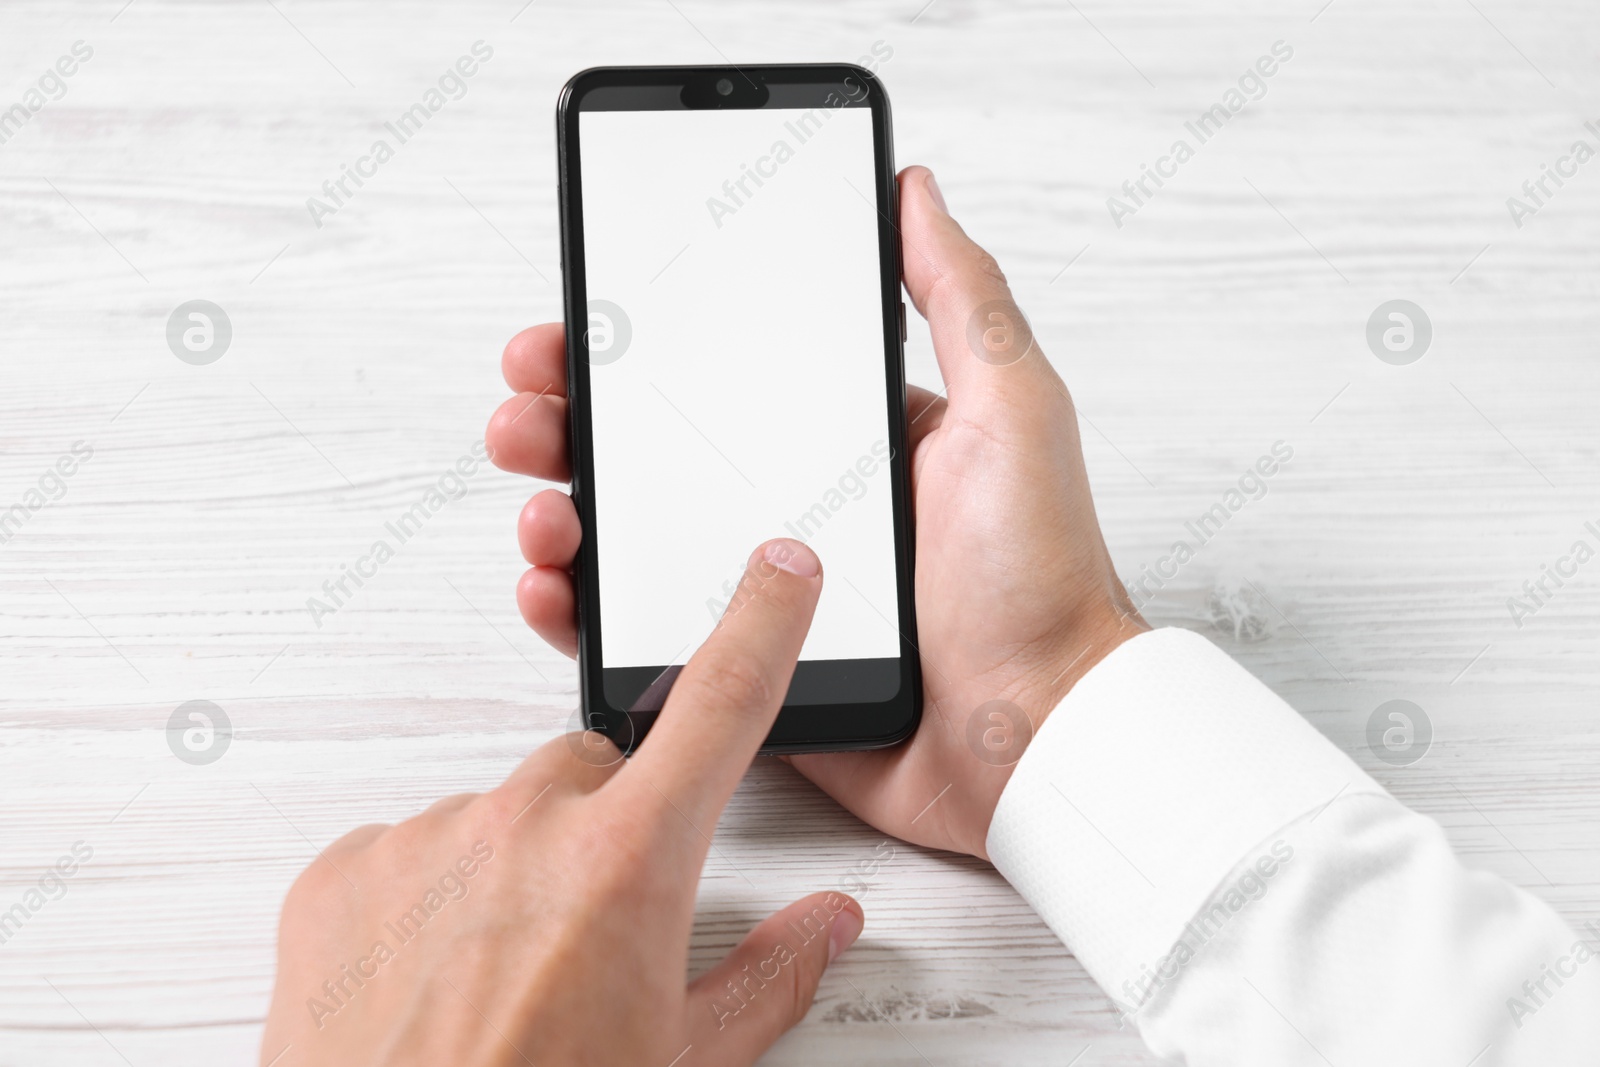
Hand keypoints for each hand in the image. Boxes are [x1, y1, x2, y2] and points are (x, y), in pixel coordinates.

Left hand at [261, 540, 864, 1066]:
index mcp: (628, 865)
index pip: (721, 706)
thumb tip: (827, 924)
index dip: (761, 627)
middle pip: (591, 769)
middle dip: (606, 826)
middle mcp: (523, 829)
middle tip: (594, 928)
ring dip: (512, 870)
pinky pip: (408, 851)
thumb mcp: (686, 1061)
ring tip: (501, 976)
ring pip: (497, 816)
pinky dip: (428, 897)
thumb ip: (770, 974)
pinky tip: (431, 980)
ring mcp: (423, 843)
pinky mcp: (341, 872)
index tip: (780, 573)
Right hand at [486, 165, 1144, 859]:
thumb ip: (959, 297)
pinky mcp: (744, 671)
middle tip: (530, 404)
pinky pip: (643, 636)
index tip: (580, 324)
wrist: (1041, 736)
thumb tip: (912, 188)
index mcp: (842, 442)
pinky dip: (581, 610)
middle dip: (571, 420)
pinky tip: (553, 585)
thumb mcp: (1010, 406)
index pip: (717, 377)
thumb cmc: (1038, 576)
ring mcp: (761, 593)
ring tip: (540, 505)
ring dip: (563, 511)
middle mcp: (793, 509)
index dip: (637, 349)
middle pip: (651, 453)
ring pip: (631, 541)